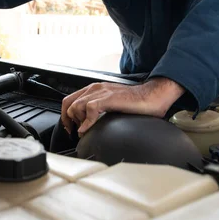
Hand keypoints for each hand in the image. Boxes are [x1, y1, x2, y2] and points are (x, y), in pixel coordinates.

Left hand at [61, 78, 184, 136]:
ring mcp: (101, 92)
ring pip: (76, 106)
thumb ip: (98, 109)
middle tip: (77, 131)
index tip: (70, 128)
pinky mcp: (108, 98)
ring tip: (86, 130)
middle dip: (69, 120)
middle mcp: (95, 88)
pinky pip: (89, 109)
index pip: (69, 100)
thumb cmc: (136, 102)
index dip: (65, 116)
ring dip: (78, 121)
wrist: (152, 96)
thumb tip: (87, 125)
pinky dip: (86, 122)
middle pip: (68, 103)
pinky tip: (90, 129)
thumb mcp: (111, 104)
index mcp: (94, 89)